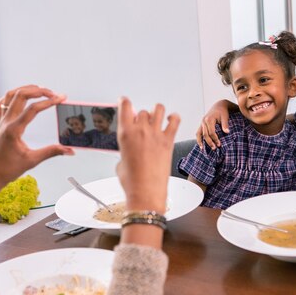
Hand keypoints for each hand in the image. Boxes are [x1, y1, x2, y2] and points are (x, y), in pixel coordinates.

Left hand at [0, 85, 73, 203]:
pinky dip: (13, 96)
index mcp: (13, 129)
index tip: (61, 98)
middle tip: (53, 94)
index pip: (33, 109)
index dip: (49, 102)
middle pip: (21, 95)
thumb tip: (69, 150)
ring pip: (11, 95)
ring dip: (26, 89)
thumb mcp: (33, 160)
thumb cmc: (8, 169)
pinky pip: (2, 103)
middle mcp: (6, 122)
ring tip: (40, 90)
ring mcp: (1, 121)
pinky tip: (21, 97)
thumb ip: (52, 152)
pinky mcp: (0, 124)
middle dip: (39, 91)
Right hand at [116, 97, 179, 214]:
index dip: (125, 102)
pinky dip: (173, 118)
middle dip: (143, 117)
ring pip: (158, 109)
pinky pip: (174, 120)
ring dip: (157, 112)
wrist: (145, 193)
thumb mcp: (121, 161)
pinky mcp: (168, 141)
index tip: (126, 102)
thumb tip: (132, 147)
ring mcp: (155, 134)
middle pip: (143, 111)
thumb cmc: (132, 181)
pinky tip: (171, 121)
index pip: (125, 106)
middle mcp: (140, 130)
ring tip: (158, 119)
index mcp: (124, 133)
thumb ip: (126, 148)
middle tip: (143, 126)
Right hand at [194, 100, 236, 149]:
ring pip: (199, 134)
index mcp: (209, 119)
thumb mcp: (225, 117)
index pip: (211, 132)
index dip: (215, 139)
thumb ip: (225, 124)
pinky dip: (199, 139)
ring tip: (203, 149)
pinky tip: (201, 145)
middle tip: (215, 148)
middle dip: (209, 142)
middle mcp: (203, 121)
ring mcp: (201, 123)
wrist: (219, 105)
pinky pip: (198, 132)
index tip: (219, 144)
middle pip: (205, 134)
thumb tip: (227, 132)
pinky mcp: (201, 124)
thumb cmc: (223, 112)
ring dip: (201, 142)